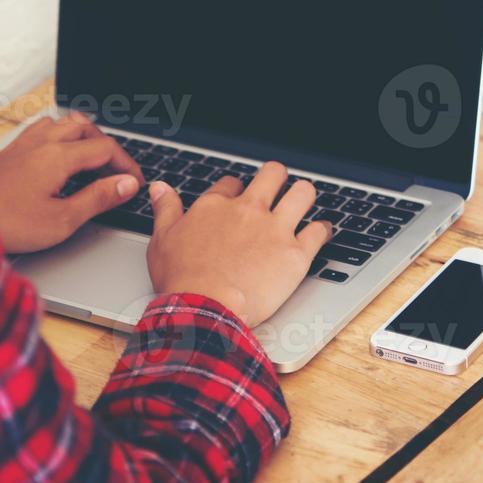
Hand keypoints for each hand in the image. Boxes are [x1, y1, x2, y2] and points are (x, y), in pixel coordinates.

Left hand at [0, 113, 143, 253]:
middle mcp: (41, 142)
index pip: (106, 149)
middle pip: (87, 128)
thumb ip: (97, 199)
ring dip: (83, 136)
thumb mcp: (62, 219)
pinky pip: (42, 129)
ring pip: (62, 123)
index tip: (134, 183)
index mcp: (58, 157)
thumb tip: (125, 184)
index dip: (126, 165)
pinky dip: (59, 136)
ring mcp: (23, 144)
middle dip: (108, 147)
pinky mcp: (9, 151)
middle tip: (116, 172)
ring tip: (91, 159)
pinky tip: (56, 155)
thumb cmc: (7, 223)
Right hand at [146, 162, 332, 327]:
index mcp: (216, 206)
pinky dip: (323, 230)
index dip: (236, 191)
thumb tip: (159, 188)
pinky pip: (319, 231)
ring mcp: (275, 230)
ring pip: (302, 193)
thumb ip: (165, 209)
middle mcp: (248, 211)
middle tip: (276, 189)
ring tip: (303, 202)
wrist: (205, 308)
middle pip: (272, 174)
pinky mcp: (296, 253)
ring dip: (304, 195)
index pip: (232, 184)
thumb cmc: (181, 280)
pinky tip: (321, 232)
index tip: (236, 202)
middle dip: (276, 178)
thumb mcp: (161, 240)